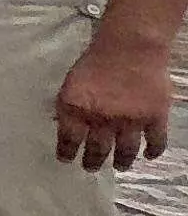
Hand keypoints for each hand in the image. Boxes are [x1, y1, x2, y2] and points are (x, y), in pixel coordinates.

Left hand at [57, 29, 174, 169]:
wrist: (129, 47)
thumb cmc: (95, 60)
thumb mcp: (71, 82)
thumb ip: (68, 105)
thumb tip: (60, 122)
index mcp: (77, 110)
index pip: (69, 139)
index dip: (67, 152)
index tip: (66, 160)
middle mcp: (102, 120)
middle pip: (97, 149)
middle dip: (93, 161)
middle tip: (91, 168)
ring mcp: (130, 121)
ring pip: (126, 150)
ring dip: (122, 161)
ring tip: (120, 166)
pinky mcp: (154, 117)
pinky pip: (156, 141)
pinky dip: (153, 150)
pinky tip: (149, 155)